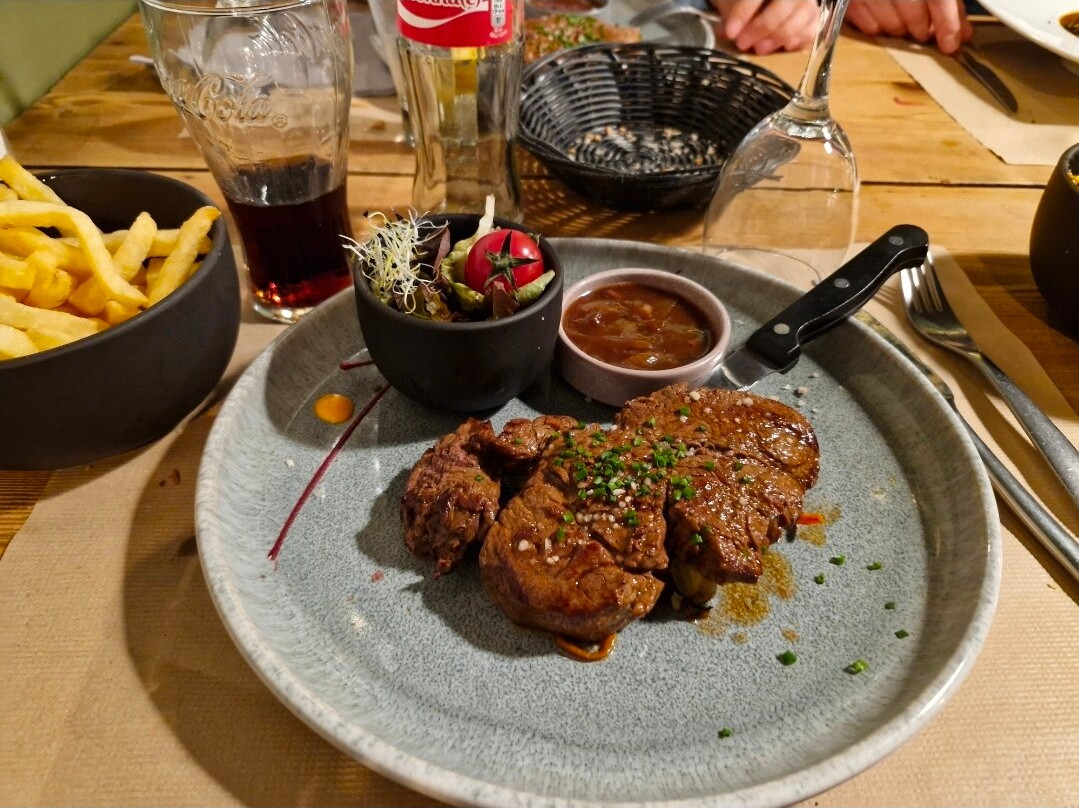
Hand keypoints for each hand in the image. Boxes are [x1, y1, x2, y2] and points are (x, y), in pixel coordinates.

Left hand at [708, 0, 820, 54]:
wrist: (762, 3)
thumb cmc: (748, 2)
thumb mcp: (733, 1)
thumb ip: (730, 12)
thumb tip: (723, 31)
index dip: (743, 12)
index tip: (730, 32)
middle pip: (781, 10)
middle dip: (760, 29)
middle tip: (742, 44)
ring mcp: (807, 3)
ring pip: (796, 22)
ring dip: (776, 39)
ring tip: (759, 49)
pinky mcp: (814, 19)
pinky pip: (810, 32)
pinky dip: (796, 42)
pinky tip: (783, 48)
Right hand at [846, 0, 972, 53]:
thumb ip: (947, 1)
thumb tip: (961, 30)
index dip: (947, 23)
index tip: (951, 43)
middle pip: (913, 17)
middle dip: (922, 28)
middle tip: (926, 29)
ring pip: (891, 26)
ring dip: (901, 28)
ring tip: (904, 19)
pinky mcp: (851, 2)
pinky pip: (869, 27)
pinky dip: (879, 26)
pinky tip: (885, 15)